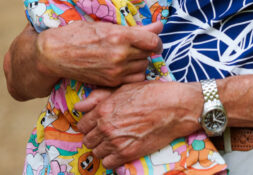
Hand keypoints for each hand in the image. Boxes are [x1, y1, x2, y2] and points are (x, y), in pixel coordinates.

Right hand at [37, 20, 162, 86]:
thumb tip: (159, 25)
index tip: (151, 40)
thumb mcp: (105, 25)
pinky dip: (132, 74)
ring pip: (143, 68)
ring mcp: (116, 70)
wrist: (55, 54)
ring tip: (129, 56)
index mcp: (120, 36)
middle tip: (136, 46)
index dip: (155, 40)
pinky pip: (132, 80)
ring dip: (140, 62)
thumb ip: (135, 29)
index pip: (153, 41)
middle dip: (146, 50)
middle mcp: (120, 54)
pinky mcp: (110, 82)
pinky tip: (124, 67)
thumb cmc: (78, 34)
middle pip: (148, 55)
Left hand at [75, 81, 201, 168]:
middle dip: (94, 137)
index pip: (82, 125)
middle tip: (106, 134)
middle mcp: (106, 127)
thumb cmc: (151, 94)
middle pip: (87, 141)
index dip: (88, 125)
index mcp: (103, 109)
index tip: (96, 125)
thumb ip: (98, 98)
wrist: (174, 107)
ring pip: (96, 153)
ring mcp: (116, 142)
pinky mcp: (128, 154)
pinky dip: (112, 159)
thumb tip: (78, 107)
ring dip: (103, 148)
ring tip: (114, 141)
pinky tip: (120, 150)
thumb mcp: (123, 89)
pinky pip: (108, 163)